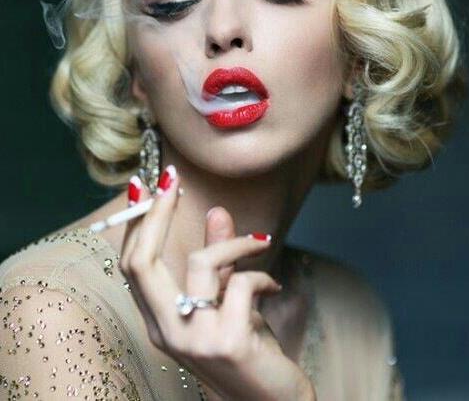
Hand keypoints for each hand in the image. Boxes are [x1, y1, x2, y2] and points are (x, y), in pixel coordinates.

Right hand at [119, 167, 314, 400]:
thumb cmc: (247, 350)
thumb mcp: (226, 300)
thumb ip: (219, 259)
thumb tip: (216, 211)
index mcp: (158, 321)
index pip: (132, 264)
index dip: (138, 222)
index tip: (149, 185)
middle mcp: (166, 332)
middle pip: (142, 261)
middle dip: (156, 212)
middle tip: (171, 179)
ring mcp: (194, 339)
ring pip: (200, 262)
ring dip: (236, 244)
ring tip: (260, 246)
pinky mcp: (228, 341)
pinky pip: (241, 283)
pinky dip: (262, 274)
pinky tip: (274, 285)